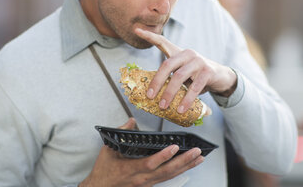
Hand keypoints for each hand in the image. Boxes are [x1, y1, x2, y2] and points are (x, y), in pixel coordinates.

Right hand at [80, 118, 203, 186]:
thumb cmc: (103, 171)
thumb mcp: (108, 150)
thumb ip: (120, 133)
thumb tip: (131, 120)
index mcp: (131, 169)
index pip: (150, 163)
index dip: (163, 156)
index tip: (174, 147)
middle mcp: (142, 179)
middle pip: (166, 171)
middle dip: (184, 161)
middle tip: (197, 152)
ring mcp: (147, 184)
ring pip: (170, 176)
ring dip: (186, 166)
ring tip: (199, 158)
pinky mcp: (149, 185)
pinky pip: (167, 178)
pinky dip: (179, 171)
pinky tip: (188, 166)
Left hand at [134, 28, 236, 113]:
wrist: (221, 77)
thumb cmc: (196, 76)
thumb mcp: (183, 73)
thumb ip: (170, 77)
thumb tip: (152, 95)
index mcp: (178, 52)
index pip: (162, 41)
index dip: (149, 36)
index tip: (136, 30)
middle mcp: (187, 54)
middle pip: (167, 65)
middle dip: (156, 82)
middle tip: (149, 96)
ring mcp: (198, 61)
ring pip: (178, 77)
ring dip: (169, 93)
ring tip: (163, 106)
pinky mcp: (207, 72)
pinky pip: (194, 88)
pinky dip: (186, 100)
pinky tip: (181, 109)